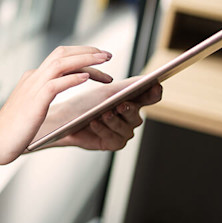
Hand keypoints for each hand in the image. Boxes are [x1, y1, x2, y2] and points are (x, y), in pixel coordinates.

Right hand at [0, 45, 113, 164]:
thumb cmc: (14, 129)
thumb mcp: (32, 106)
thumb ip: (45, 95)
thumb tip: (65, 91)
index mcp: (33, 78)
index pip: (60, 57)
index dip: (81, 54)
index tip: (99, 58)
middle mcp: (33, 78)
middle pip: (62, 54)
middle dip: (87, 52)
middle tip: (108, 55)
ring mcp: (33, 88)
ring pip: (61, 64)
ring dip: (85, 60)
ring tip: (105, 61)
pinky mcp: (34, 102)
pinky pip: (56, 85)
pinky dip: (72, 79)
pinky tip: (86, 79)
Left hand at [47, 78, 162, 150]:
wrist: (65, 119)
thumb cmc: (86, 103)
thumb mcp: (106, 92)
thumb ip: (127, 87)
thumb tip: (146, 79)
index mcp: (132, 101)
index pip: (149, 97)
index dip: (154, 92)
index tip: (156, 85)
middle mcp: (130, 118)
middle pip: (135, 114)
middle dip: (128, 109)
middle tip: (121, 104)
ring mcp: (123, 132)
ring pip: (124, 127)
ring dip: (113, 120)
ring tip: (104, 113)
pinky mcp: (113, 143)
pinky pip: (112, 137)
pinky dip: (102, 129)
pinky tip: (94, 122)